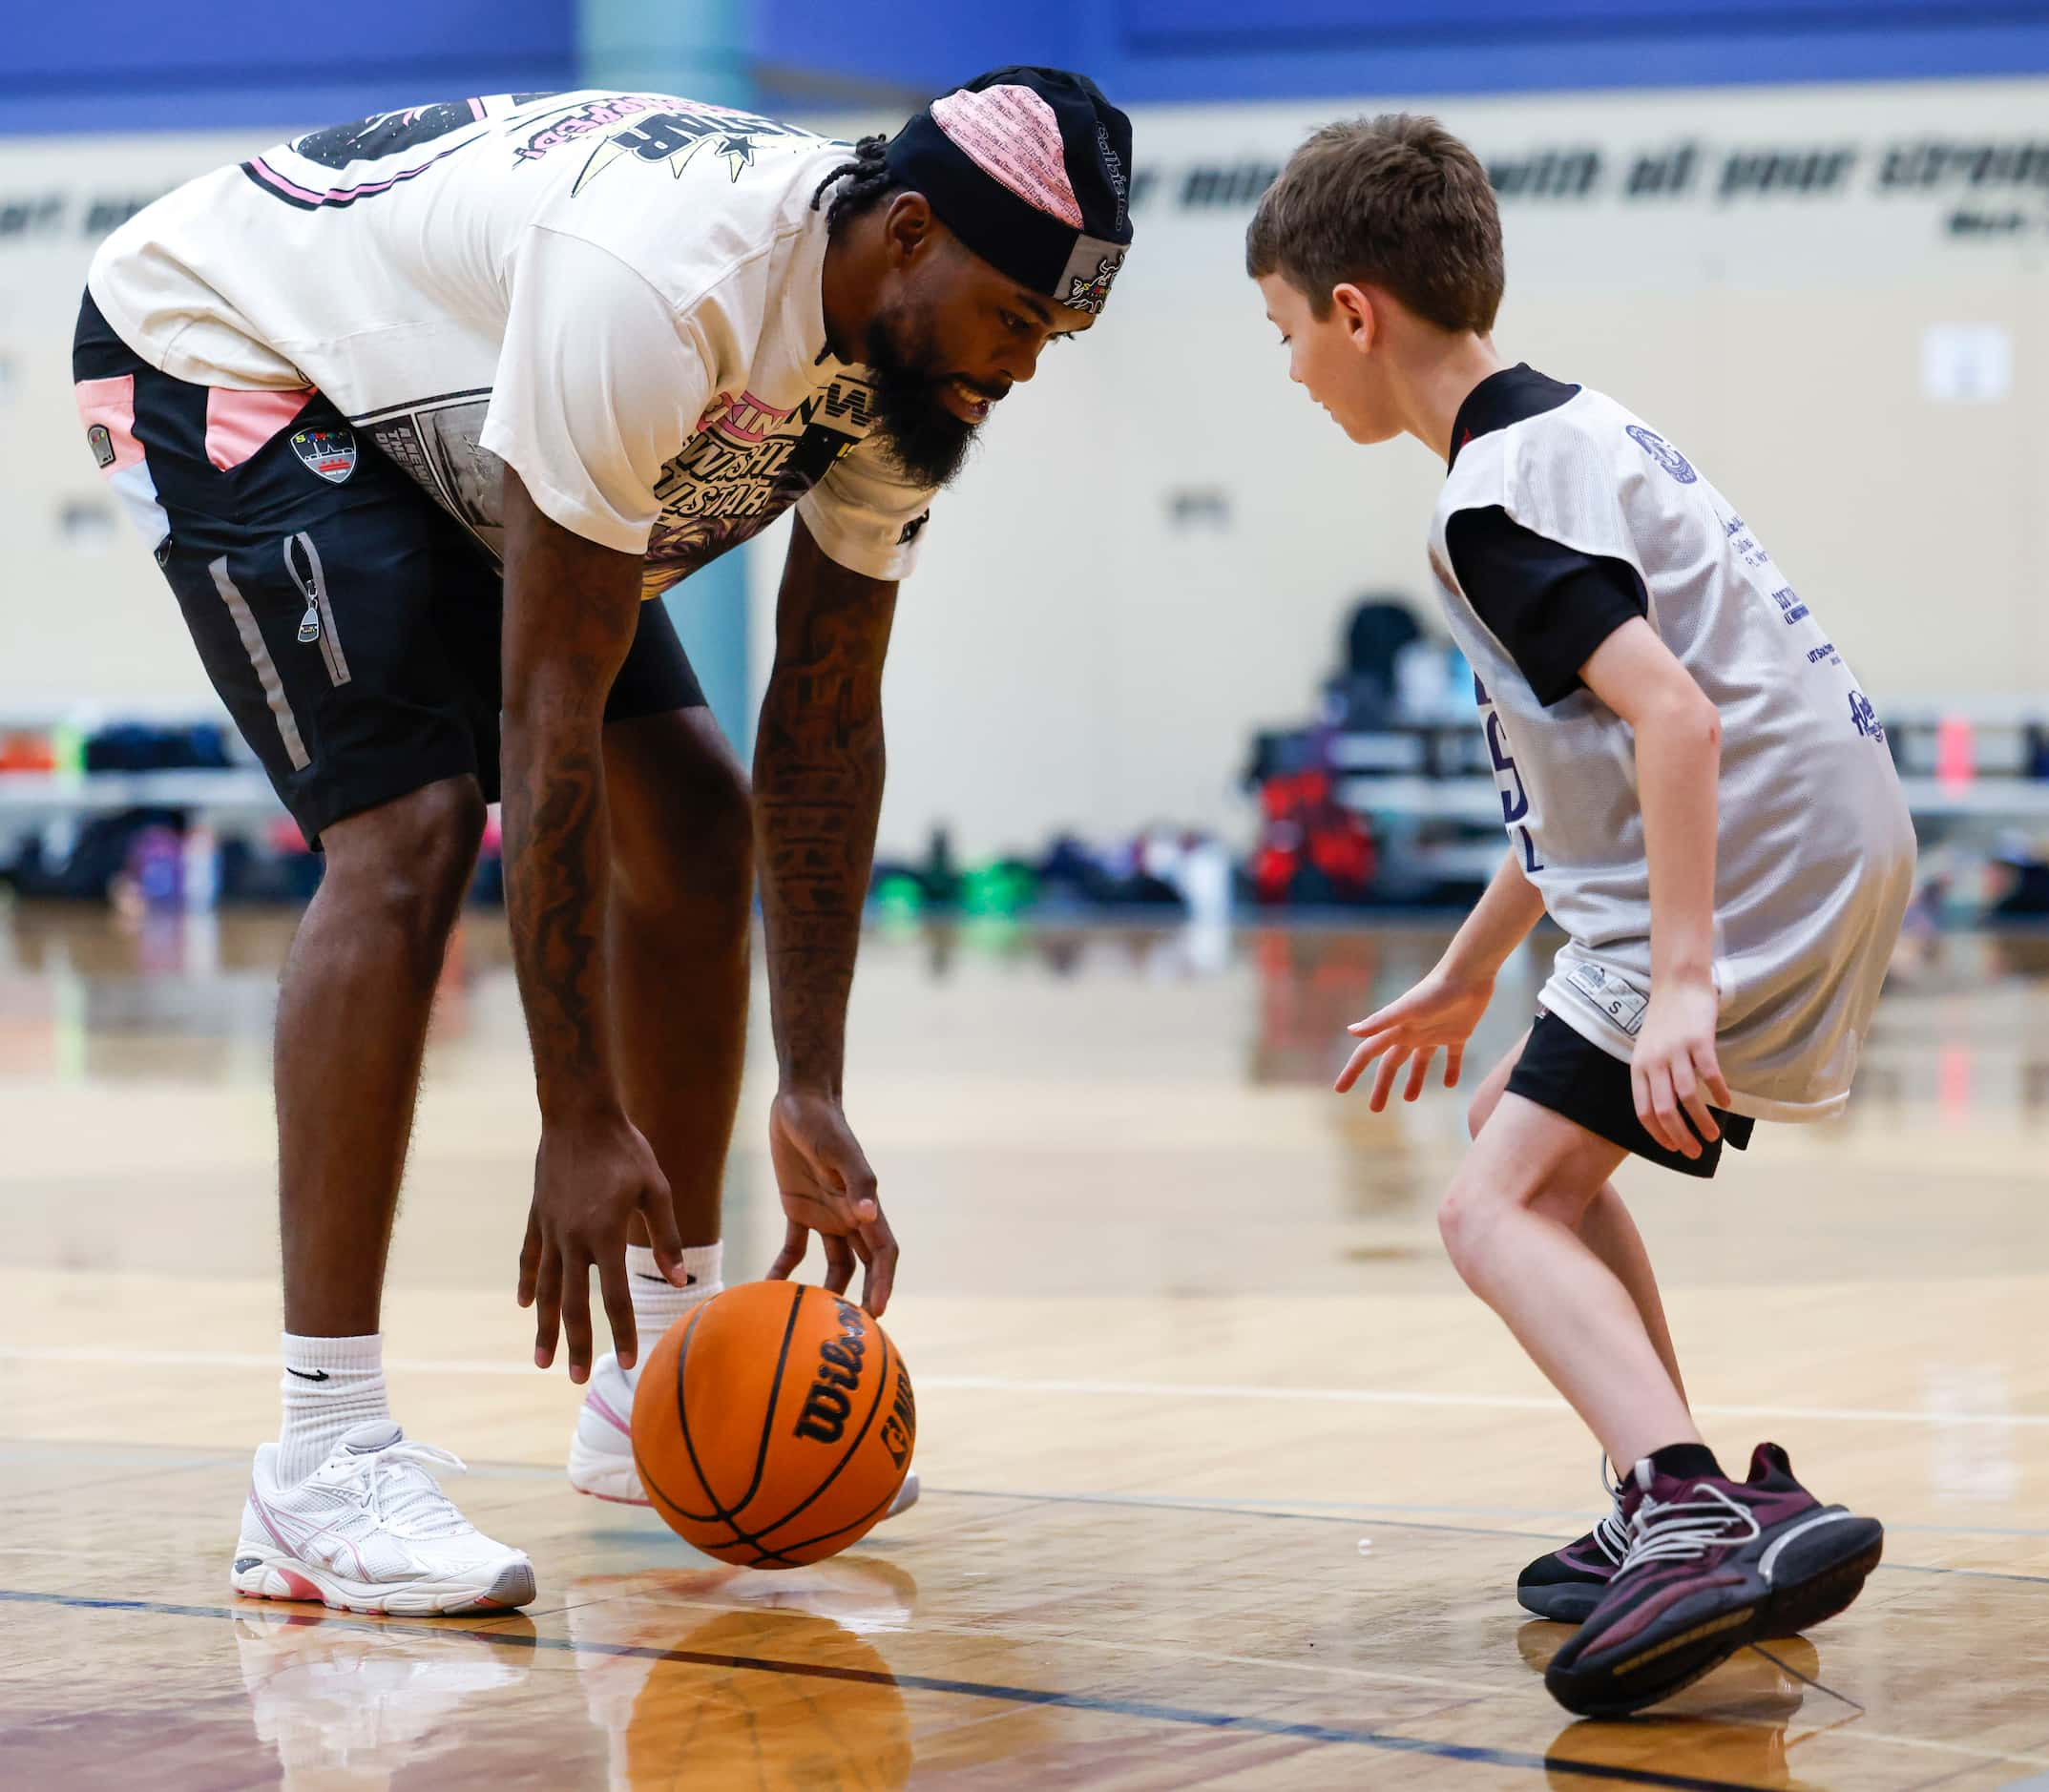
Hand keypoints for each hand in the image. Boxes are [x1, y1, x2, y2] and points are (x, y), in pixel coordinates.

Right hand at [517, 1110, 683, 1382]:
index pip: (614, 1297)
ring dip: (544, 1327)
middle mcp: (572, 1239)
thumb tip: (680, 1281)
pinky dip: (527, 1283)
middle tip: (576, 1380)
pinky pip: (529, 1257)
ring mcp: (550, 1229)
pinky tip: (524, 1305)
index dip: (622, 1332)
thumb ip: (665, 1237)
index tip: (630, 1361)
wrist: (578, 1113)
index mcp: (605, 1235)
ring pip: (544, 1289)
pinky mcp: (537, 1215)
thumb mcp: (656, 1189)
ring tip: (541, 1360)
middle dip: (577, 1345)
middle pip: (572, 1305)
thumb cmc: (625, 1149)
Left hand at [764, 1089, 897, 1315]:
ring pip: (832, 1264)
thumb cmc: (823, 1122)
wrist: (799, 1101)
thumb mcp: (838, 1148)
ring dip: (824, 1292)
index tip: (877, 1312)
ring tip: (810, 1323)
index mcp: (864, 1205)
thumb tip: (869, 1214)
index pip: (883, 1253)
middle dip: (861, 1299)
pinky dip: (784, 1270)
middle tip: (850, 1335)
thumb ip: (856, 1180)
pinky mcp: (799, 1209)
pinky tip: (766, 1291)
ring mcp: (825, 1214)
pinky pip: (794, 1249)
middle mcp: (849, 1216)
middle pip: (862, 1267)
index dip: (884, 1282)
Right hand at [1336, 966, 1493, 1109]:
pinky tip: (1450, 1085)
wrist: (1469, 974)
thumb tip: (1350, 1032)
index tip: (1340, 1090)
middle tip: (1375, 1109)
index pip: (1368, 1054)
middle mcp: (1412, 1032)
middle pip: (1392, 1064)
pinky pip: (1452, 1057)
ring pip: (1420, 1062)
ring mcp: (1434, 1033)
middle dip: (1382, 1086)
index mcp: (1397, 1029)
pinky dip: (1451, 1070)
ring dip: (1413, 1080)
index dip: (1353, 1071)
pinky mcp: (1458, 1033)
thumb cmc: (1436, 990)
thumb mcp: (1406, 1009)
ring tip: (1410, 1099)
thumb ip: (1380, 1021)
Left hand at [1630, 977, 1730, 1158]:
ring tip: (1713, 1137)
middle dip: (1680, 1136)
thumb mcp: (1648, 1051)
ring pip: (1687, 1096)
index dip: (1659, 1134)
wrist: (1677, 984)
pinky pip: (1709, 1074)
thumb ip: (1653, 1078)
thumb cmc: (1664, 1021)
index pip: (1644, 1111)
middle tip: (1695, 1153)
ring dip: (1702, 1121)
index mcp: (1638, 1068)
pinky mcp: (1698, 1041)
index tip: (1673, 1149)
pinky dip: (1718, 1093)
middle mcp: (1654, 1062)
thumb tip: (1667, 1112)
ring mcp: (1676, 1051)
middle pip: (1665, 1109)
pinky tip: (1726, 1104)